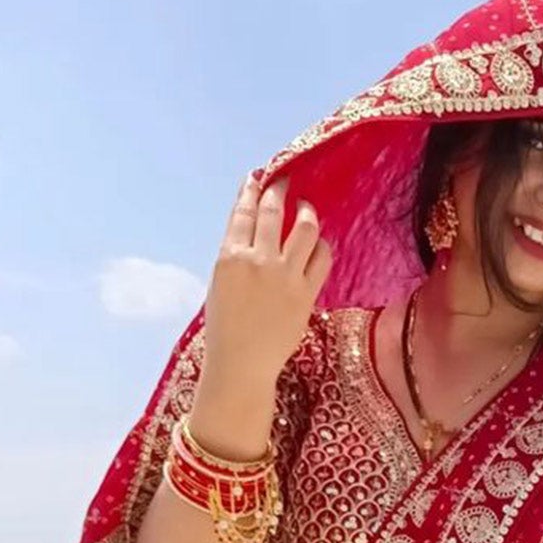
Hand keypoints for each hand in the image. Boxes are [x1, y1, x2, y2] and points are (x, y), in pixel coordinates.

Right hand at [200, 173, 332, 402]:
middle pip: (273, 212)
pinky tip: (319, 243)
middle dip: (280, 190)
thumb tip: (255, 234)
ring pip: (303, 229)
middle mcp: (257, 260)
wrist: (242, 365)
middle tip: (286, 181)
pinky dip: (322, 246)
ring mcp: (284, 276)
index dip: (252, 190)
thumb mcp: (220, 285)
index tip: (258, 178)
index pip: (243, 213)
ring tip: (306, 208)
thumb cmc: (226, 329)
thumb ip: (236, 256)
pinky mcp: (305, 294)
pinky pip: (321, 258)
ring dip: (306, 212)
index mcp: (229, 257)